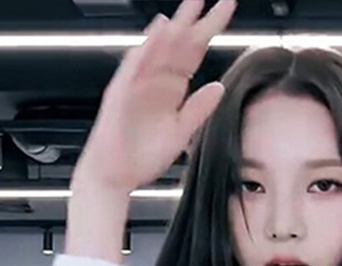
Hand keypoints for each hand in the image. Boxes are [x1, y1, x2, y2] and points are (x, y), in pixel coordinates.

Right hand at [73, 0, 235, 195]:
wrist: (116, 173)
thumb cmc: (142, 154)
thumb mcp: (182, 133)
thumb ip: (199, 109)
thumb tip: (218, 87)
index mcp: (171, 87)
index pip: (195, 52)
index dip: (210, 31)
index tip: (226, 10)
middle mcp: (156, 80)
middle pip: (180, 43)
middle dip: (196, 19)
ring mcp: (138, 83)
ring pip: (159, 48)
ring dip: (176, 26)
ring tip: (192, 5)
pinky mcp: (123, 92)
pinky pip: (136, 64)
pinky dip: (148, 47)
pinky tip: (159, 31)